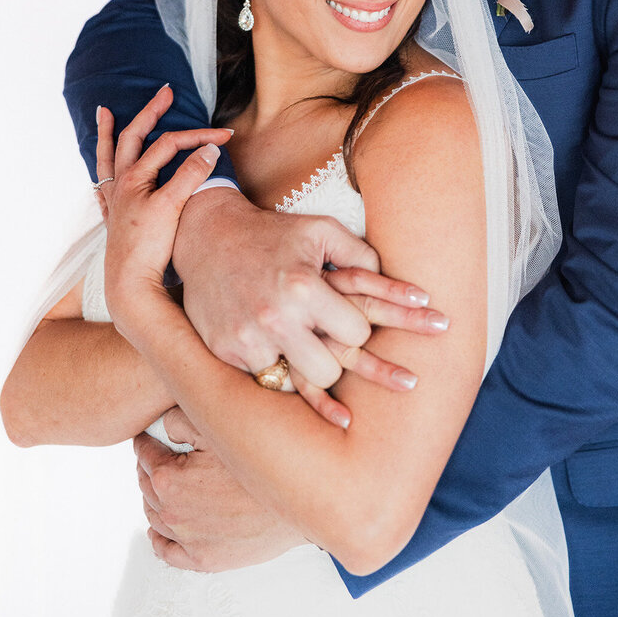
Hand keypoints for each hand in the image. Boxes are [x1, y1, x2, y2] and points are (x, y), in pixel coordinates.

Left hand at [95, 87, 234, 325]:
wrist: (131, 284)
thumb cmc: (149, 246)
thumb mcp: (173, 206)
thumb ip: (191, 174)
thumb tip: (210, 150)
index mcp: (134, 177)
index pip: (170, 144)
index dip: (199, 137)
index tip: (226, 137)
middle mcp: (121, 184)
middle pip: (133, 137)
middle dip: (150, 113)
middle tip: (165, 93)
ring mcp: (116, 200)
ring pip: (109, 156)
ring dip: (108, 132)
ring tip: (105, 112)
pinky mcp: (115, 216)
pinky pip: (104, 184)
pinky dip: (105, 168)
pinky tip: (105, 168)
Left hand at [134, 409, 305, 571]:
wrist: (302, 495)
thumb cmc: (263, 460)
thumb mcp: (218, 425)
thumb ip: (181, 419)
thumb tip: (163, 424)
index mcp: (170, 479)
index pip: (145, 456)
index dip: (145, 442)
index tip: (146, 437)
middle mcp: (173, 514)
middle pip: (147, 486)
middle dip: (150, 468)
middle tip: (157, 456)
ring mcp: (189, 540)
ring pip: (155, 518)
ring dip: (155, 499)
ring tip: (164, 486)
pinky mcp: (205, 559)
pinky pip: (167, 552)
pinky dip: (160, 538)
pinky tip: (160, 529)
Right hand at [173, 187, 449, 424]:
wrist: (208, 236)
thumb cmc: (275, 233)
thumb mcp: (321, 231)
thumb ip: (362, 255)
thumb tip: (408, 290)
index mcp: (303, 287)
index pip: (356, 334)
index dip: (361, 331)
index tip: (357, 327)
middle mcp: (274, 317)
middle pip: (329, 371)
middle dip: (341, 364)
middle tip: (338, 352)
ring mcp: (246, 339)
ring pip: (296, 385)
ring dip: (308, 373)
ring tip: (318, 371)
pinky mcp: (224, 353)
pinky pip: (262, 383)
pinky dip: (275, 375)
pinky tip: (290, 380)